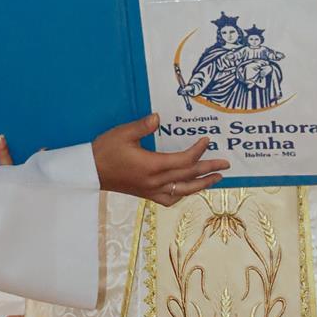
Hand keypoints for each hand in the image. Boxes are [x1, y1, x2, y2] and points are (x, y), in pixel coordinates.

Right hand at [91, 113, 229, 206]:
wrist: (90, 171)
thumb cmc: (105, 150)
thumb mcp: (123, 133)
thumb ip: (143, 126)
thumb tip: (159, 117)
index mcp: (152, 166)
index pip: (184, 161)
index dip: (198, 151)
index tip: (207, 140)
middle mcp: (155, 182)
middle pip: (188, 177)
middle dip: (209, 170)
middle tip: (226, 164)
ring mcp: (151, 191)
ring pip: (183, 191)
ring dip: (201, 185)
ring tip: (215, 179)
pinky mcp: (145, 194)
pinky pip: (170, 199)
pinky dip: (183, 195)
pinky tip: (187, 190)